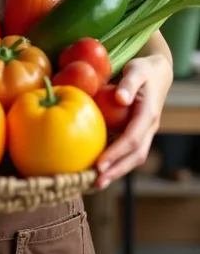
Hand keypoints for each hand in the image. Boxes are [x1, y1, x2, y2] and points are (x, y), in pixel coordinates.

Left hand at [95, 53, 172, 187]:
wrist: (157, 73)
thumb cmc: (143, 70)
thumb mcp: (137, 70)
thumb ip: (129, 83)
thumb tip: (120, 98)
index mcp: (149, 114)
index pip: (133, 139)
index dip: (117, 153)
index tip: (100, 164)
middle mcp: (149, 127)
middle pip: (135, 155)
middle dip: (117, 171)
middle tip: (96, 183)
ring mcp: (145, 132)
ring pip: (134, 157)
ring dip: (117, 171)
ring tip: (96, 182)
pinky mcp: (138, 132)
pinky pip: (128, 150)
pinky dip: (116, 161)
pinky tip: (99, 167)